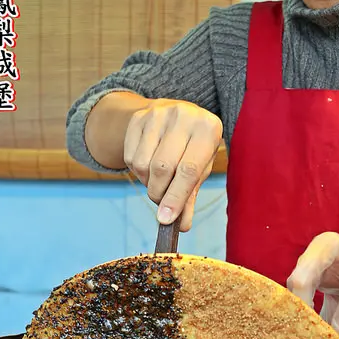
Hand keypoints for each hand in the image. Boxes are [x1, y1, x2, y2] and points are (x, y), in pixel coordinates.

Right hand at [124, 99, 222, 231]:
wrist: (176, 113)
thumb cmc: (194, 147)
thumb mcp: (201, 167)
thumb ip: (190, 196)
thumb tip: (181, 226)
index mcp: (208, 129)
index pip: (189, 170)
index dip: (176, 198)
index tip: (166, 219)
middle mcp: (183, 116)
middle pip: (162, 168)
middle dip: (159, 193)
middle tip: (162, 201)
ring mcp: (158, 114)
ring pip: (143, 164)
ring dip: (148, 182)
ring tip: (159, 179)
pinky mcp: (138, 118)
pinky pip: (130, 157)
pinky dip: (137, 171)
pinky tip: (149, 165)